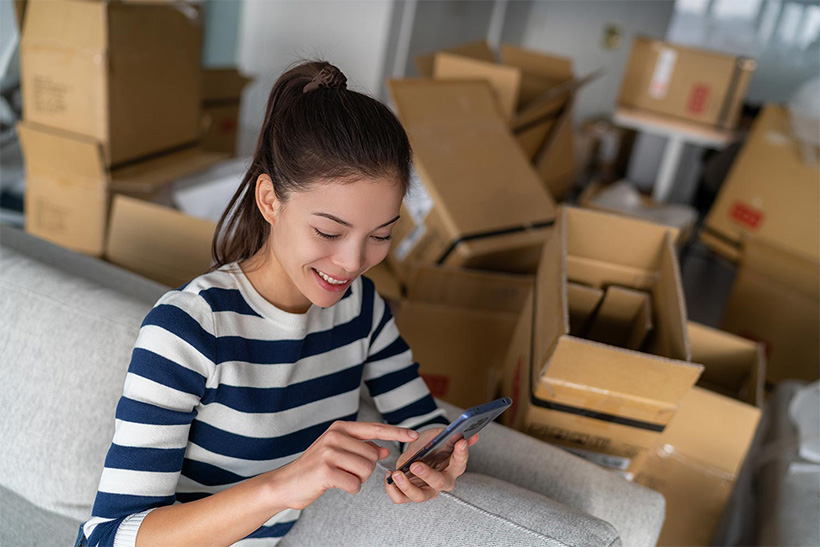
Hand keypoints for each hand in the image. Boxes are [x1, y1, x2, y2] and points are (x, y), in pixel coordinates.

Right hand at [269, 421, 418, 509]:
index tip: (414, 435)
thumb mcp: (338, 451)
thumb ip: (362, 448)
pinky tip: (336, 485)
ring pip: (366, 469)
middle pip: (373, 455)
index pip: (375, 428)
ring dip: (357, 479)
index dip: (397, 432)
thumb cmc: (315, 468)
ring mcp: (329, 452)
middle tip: (346, 471)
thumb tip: (384, 448)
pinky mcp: (325, 471)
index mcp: (340, 427)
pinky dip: (350, 488)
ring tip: (340, 477)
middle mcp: (335, 436)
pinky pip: (355, 484)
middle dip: (365, 468)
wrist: (286, 483)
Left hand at [384, 428, 478, 503]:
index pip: (460, 461)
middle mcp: (443, 481)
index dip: (461, 452)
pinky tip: (389, 475)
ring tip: (396, 474)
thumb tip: (473, 436)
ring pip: (420, 496)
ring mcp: (427, 490)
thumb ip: (451, 436)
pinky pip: (401, 498)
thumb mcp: (440, 436)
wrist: (420, 451)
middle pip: (439, 483)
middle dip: (427, 475)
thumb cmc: (433, 444)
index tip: (460, 442)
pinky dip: (393, 490)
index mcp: (454, 466)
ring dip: (406, 486)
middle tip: (415, 465)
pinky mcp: (411, 494)